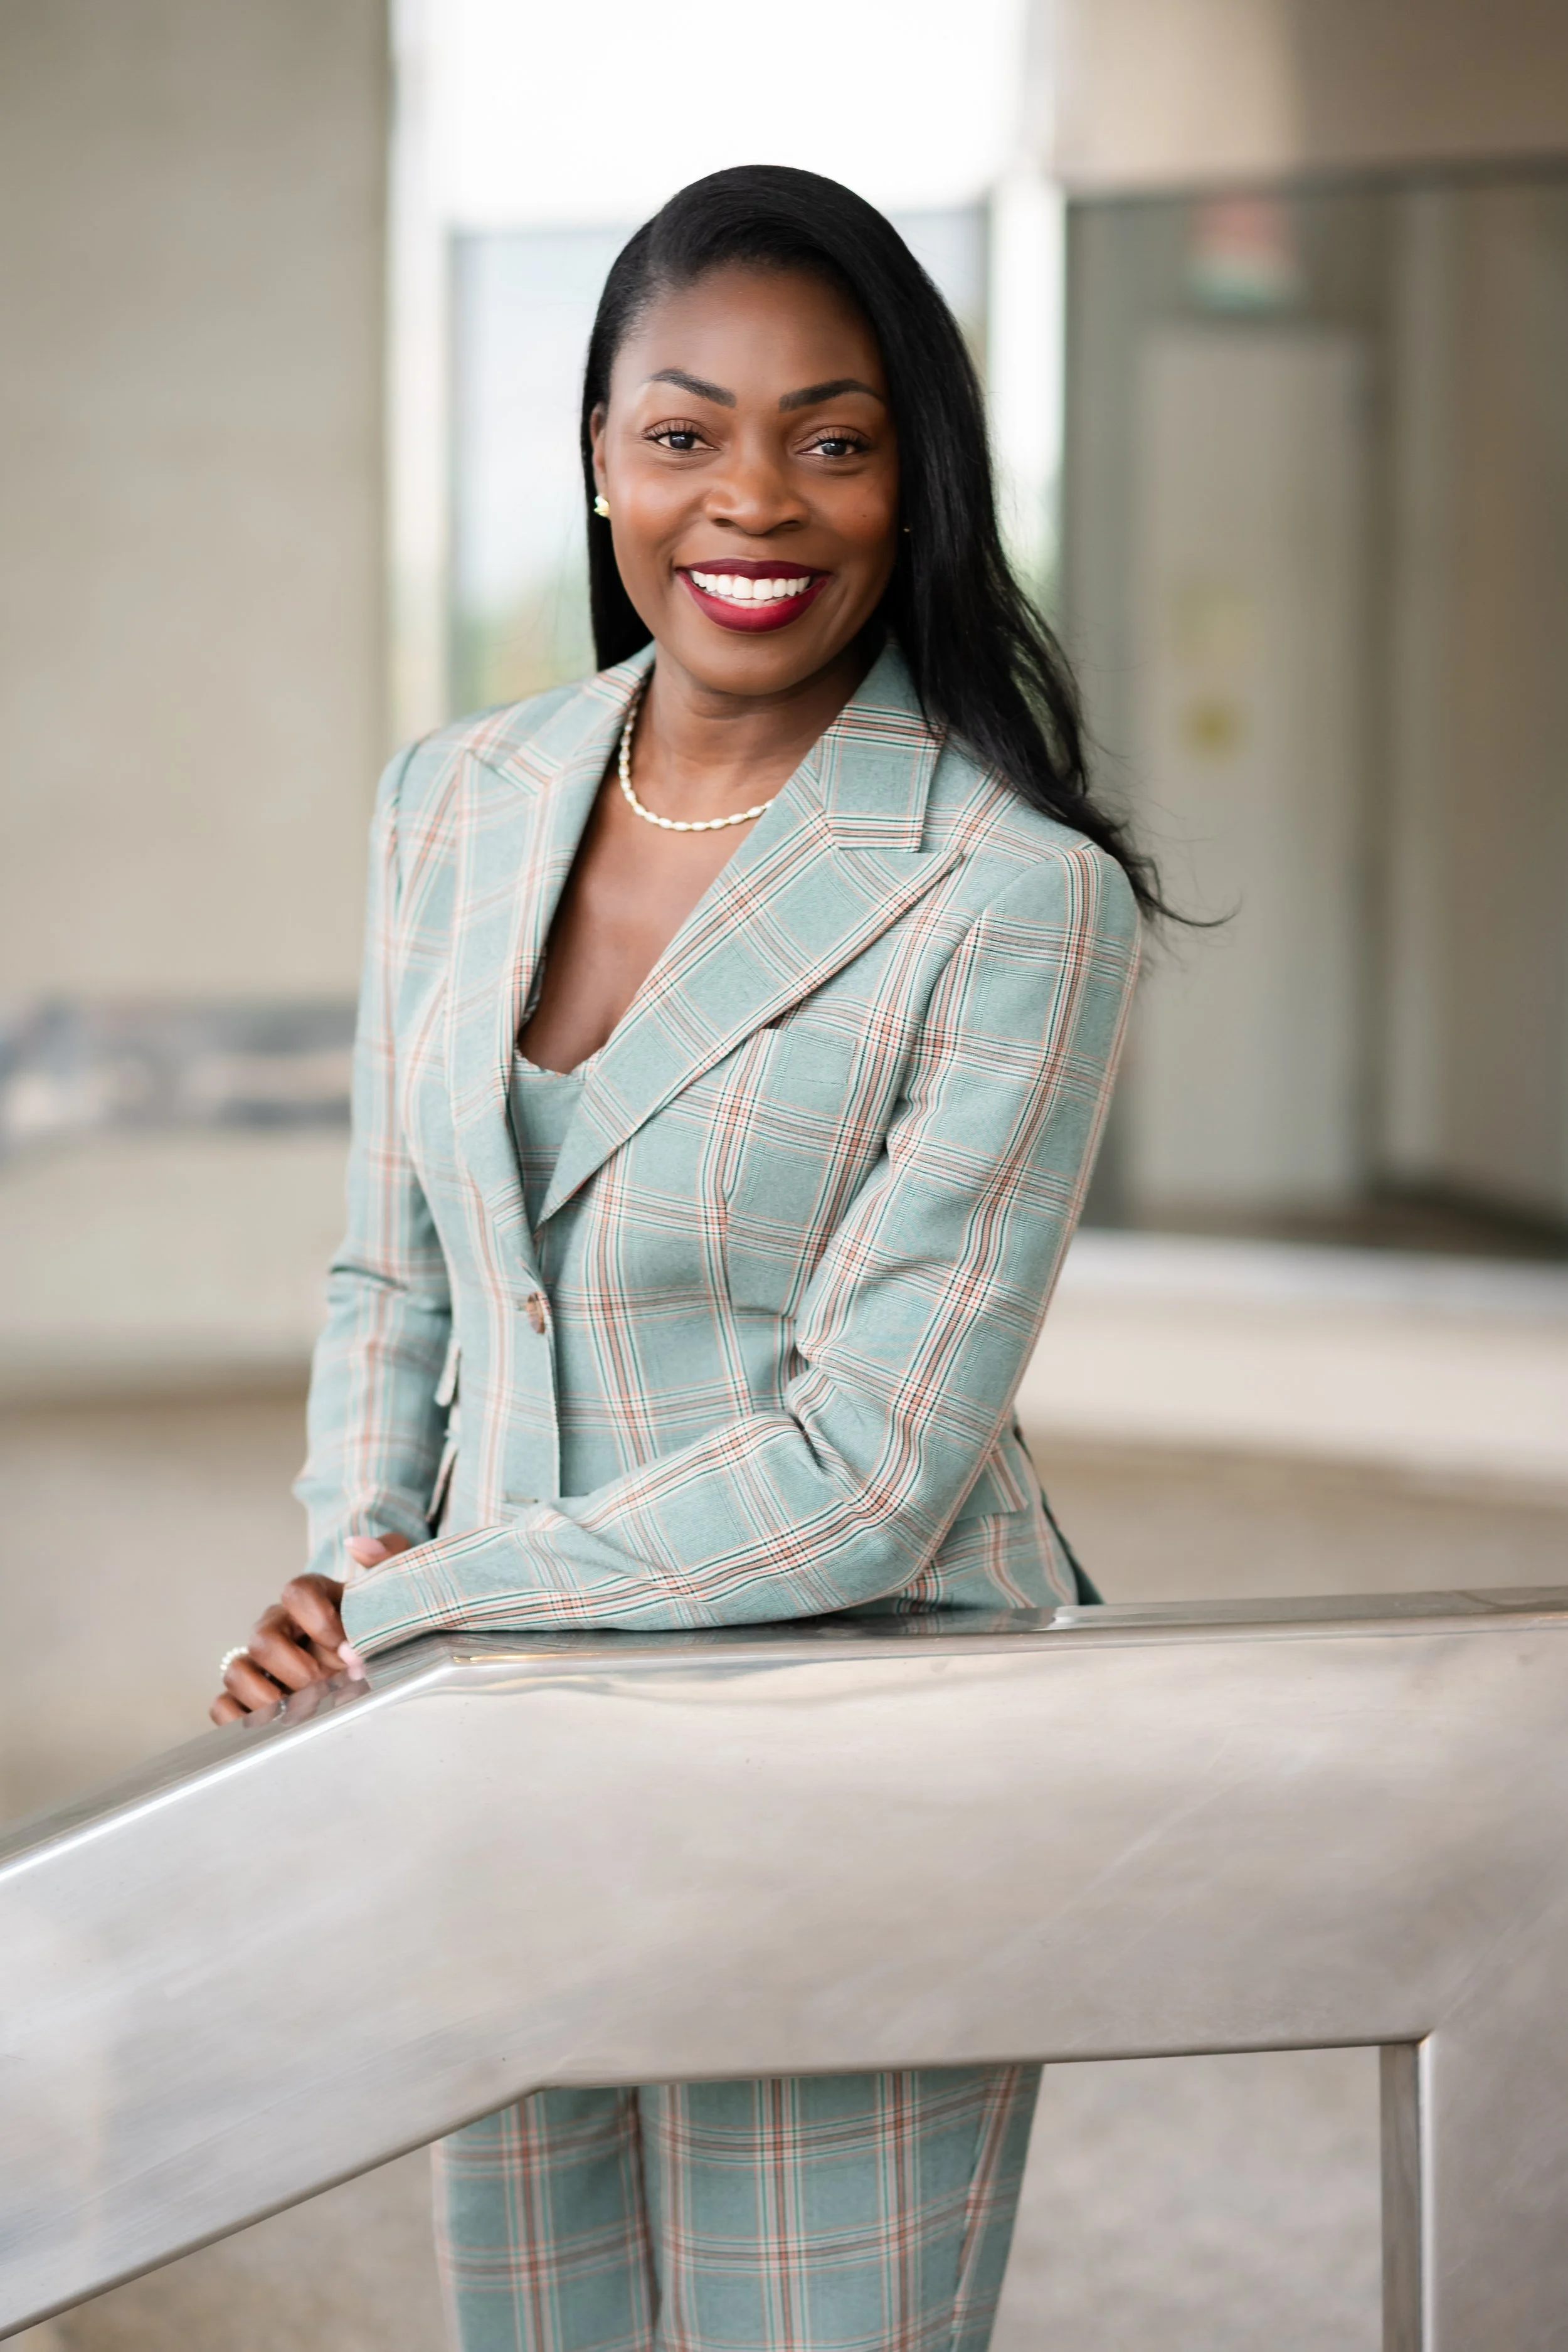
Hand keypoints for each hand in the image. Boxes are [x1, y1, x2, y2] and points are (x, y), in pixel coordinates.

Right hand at [208, 1534, 411, 1724]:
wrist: (378, 1659)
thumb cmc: (382, 1624)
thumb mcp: (396, 1588)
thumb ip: (389, 1555)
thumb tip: (356, 1545)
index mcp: (312, 1599)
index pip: (297, 1591)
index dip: (317, 1618)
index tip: (345, 1644)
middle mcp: (279, 1627)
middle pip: (263, 1637)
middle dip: (295, 1666)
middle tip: (326, 1683)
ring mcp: (261, 1664)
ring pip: (236, 1670)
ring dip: (266, 1696)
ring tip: (302, 1710)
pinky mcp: (250, 1697)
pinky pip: (223, 1706)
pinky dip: (238, 1718)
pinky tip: (271, 1725)